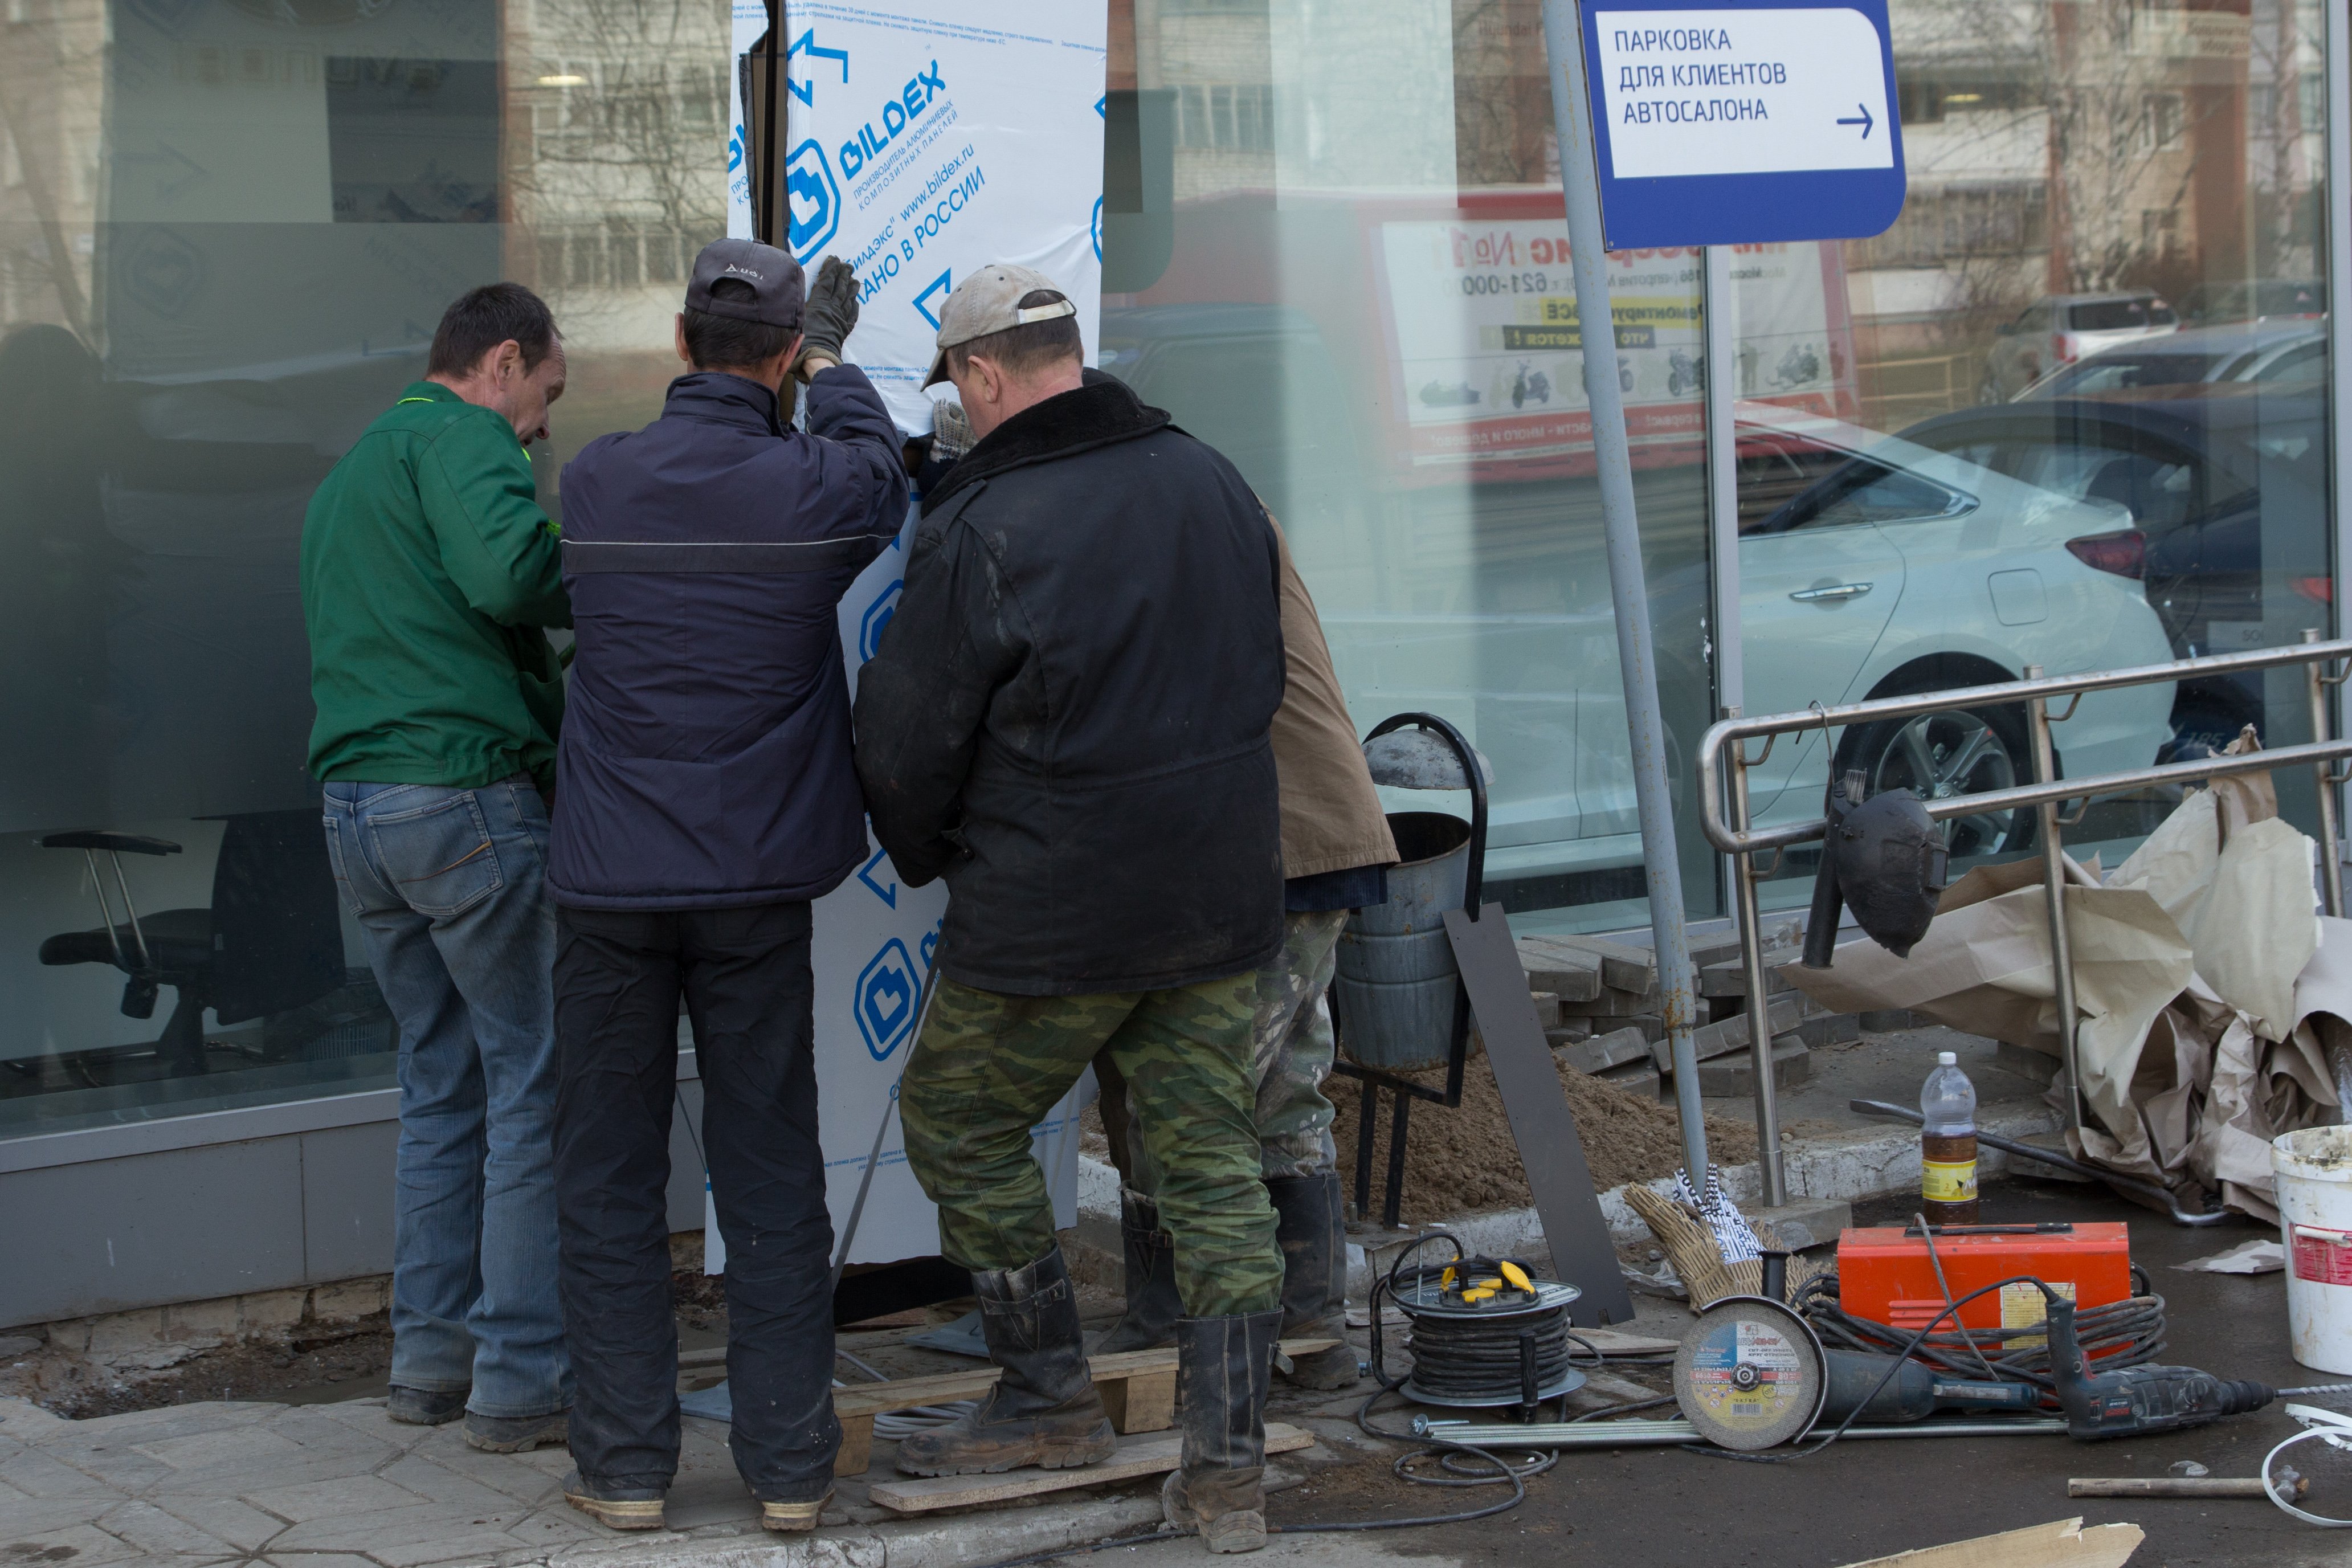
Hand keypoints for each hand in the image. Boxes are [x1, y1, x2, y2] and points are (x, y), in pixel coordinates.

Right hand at [796, 256, 856, 376]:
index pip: (827, 282)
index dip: (831, 270)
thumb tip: (806, 293)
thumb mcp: (798, 315)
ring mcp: (839, 319)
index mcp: (820, 303)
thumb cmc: (803, 337)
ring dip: (852, 289)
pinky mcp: (843, 330)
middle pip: (839, 288)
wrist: (816, 356)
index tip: (835, 260)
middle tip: (848, 266)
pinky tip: (856, 302)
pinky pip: (851, 316)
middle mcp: (832, 308)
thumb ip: (803, 303)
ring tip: (856, 280)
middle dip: (844, 275)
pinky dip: (854, 308)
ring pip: (848, 300)